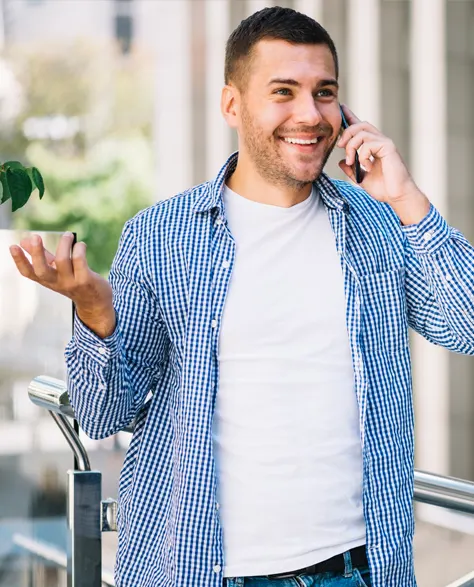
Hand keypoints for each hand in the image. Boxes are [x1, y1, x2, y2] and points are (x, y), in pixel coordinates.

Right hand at [9, 232, 115, 337]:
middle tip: (35, 237)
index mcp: (47, 280)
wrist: (96, 303)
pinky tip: (80, 245)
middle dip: (37, 253)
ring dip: (64, 244)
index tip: (13, 246)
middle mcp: (57, 283)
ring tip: (68, 235)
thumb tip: (25, 240)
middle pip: (42, 270)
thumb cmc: (75, 283)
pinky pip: (79, 261)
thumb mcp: (56, 271)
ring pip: (63, 261)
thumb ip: (44, 256)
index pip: (29, 273)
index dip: (19, 260)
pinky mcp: (86, 280)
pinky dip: (79, 248)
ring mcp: (71, 282)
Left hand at [337, 105, 429, 223]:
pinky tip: (367, 168)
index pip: (360, 127)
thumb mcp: (361, 178)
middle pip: (359, 125)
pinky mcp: (389, 147)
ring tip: (352, 162)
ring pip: (362, 132)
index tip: (341, 108)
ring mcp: (385, 143)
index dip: (350, 117)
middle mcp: (379, 141)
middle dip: (346, 133)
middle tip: (339, 147)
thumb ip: (352, 169)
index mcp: (372, 147)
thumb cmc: (383, 188)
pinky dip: (363, 156)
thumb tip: (341, 162)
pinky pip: (369, 144)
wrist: (397, 196)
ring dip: (351, 147)